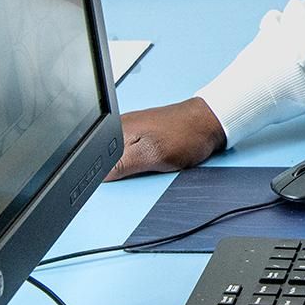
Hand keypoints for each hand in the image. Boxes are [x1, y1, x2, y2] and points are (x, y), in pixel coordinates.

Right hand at [108, 98, 225, 179]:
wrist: (209, 122)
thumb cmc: (186, 134)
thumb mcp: (150, 155)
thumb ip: (120, 165)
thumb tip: (97, 176)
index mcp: (117, 130)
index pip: (96, 160)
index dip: (102, 176)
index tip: (118, 181)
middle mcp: (121, 128)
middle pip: (106, 160)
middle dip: (117, 172)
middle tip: (141, 171)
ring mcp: (132, 131)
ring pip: (120, 160)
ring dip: (131, 168)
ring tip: (150, 163)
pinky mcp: (143, 136)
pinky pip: (133, 155)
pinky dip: (140, 162)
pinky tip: (152, 161)